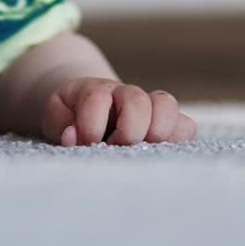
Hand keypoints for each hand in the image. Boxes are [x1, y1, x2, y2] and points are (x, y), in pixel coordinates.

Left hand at [43, 78, 196, 146]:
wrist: (89, 105)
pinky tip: (158, 155)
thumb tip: (73, 136)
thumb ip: (62, 125)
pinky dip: (177, 140)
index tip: (84, 141)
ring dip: (157, 132)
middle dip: (127, 131)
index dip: (91, 125)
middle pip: (138, 101)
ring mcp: (149, 106)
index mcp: (95, 91)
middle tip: (115, 148)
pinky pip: (186, 126)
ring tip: (142, 150)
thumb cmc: (72, 115)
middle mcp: (125, 94)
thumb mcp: (57, 117)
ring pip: (167, 105)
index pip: (97, 99)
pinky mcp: (168, 123)